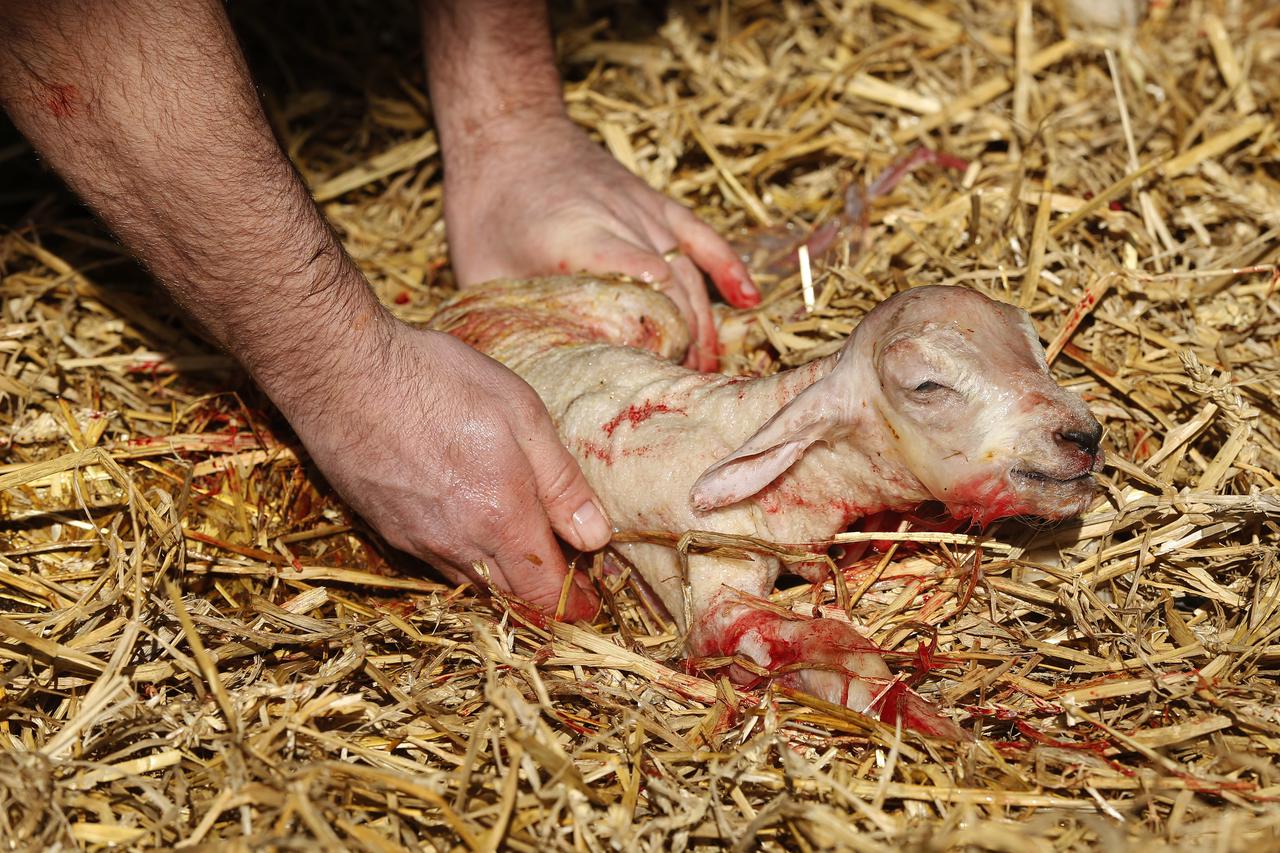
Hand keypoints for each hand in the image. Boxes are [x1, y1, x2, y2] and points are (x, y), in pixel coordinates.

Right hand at [286, 320, 609, 618]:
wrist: (343, 373)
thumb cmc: (438, 381)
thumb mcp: (522, 415)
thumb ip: (561, 482)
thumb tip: (595, 536)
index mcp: (502, 520)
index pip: (544, 592)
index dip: (572, 603)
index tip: (590, 602)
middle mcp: (458, 545)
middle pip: (509, 597)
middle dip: (541, 595)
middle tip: (567, 577)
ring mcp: (416, 540)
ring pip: (470, 583)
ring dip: (502, 580)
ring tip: (522, 554)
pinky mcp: (385, 528)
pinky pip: (435, 562)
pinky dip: (463, 562)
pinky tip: (470, 531)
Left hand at [442, 114, 759, 370]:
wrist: (508, 130)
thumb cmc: (488, 204)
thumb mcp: (479, 269)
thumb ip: (507, 318)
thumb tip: (517, 377)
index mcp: (576, 235)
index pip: (633, 278)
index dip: (654, 326)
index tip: (659, 367)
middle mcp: (621, 220)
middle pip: (671, 287)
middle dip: (681, 343)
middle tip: (678, 393)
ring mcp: (645, 210)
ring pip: (689, 273)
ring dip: (701, 324)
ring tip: (704, 372)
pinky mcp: (656, 203)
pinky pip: (703, 237)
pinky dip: (729, 268)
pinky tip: (748, 302)